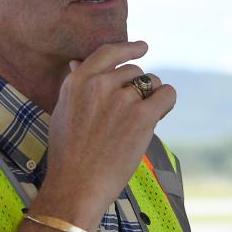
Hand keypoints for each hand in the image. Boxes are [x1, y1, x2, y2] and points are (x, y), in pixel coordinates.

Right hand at [37, 40, 175, 228]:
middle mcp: (100, 84)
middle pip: (135, 72)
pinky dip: (167, 102)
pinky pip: (167, 94)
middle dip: (139, 88)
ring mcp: (121, 99)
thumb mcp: (63, 111)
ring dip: (152, 98)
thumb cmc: (68, 154)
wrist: (76, 185)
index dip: (128, 48)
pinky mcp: (142, 116)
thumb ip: (76, 85)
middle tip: (133, 114)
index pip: (108, 53)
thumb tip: (76, 62)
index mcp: (78, 81)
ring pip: (152, 83)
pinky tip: (160, 114)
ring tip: (140, 122)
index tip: (142, 47)